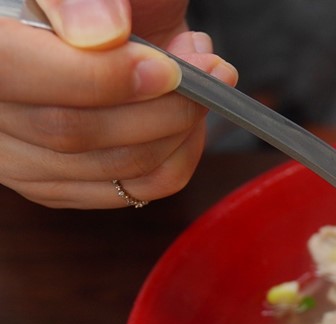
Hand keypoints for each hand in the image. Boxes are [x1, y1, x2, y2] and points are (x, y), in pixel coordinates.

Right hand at [0, 0, 237, 207]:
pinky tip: (191, 120)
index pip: (11, 71)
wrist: (104, 18)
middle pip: (69, 130)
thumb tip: (103, 35)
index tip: (166, 67)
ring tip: (205, 83)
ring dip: (179, 129)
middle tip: (211, 71)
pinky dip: (180, 155)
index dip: (96, 76)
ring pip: (110, 166)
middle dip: (159, 105)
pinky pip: (134, 190)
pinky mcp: (61, 185)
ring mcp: (18, 156)